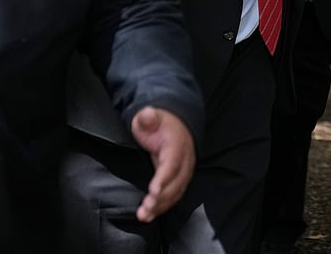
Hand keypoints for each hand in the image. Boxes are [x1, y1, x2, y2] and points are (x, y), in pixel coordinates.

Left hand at [131, 106, 195, 222]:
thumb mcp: (150, 116)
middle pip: (177, 182)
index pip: (172, 164)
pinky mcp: (180, 177)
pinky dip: (165, 205)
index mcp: (177, 145)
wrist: (175, 124)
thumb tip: (147, 115)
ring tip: (145, 216)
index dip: (164, 178)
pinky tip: (152, 214)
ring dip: (162, 205)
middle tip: (145, 209)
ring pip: (177, 191)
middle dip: (161, 198)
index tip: (153, 191)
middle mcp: (185, 160)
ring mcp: (184, 169)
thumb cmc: (159, 122)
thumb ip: (147, 117)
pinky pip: (176, 194)